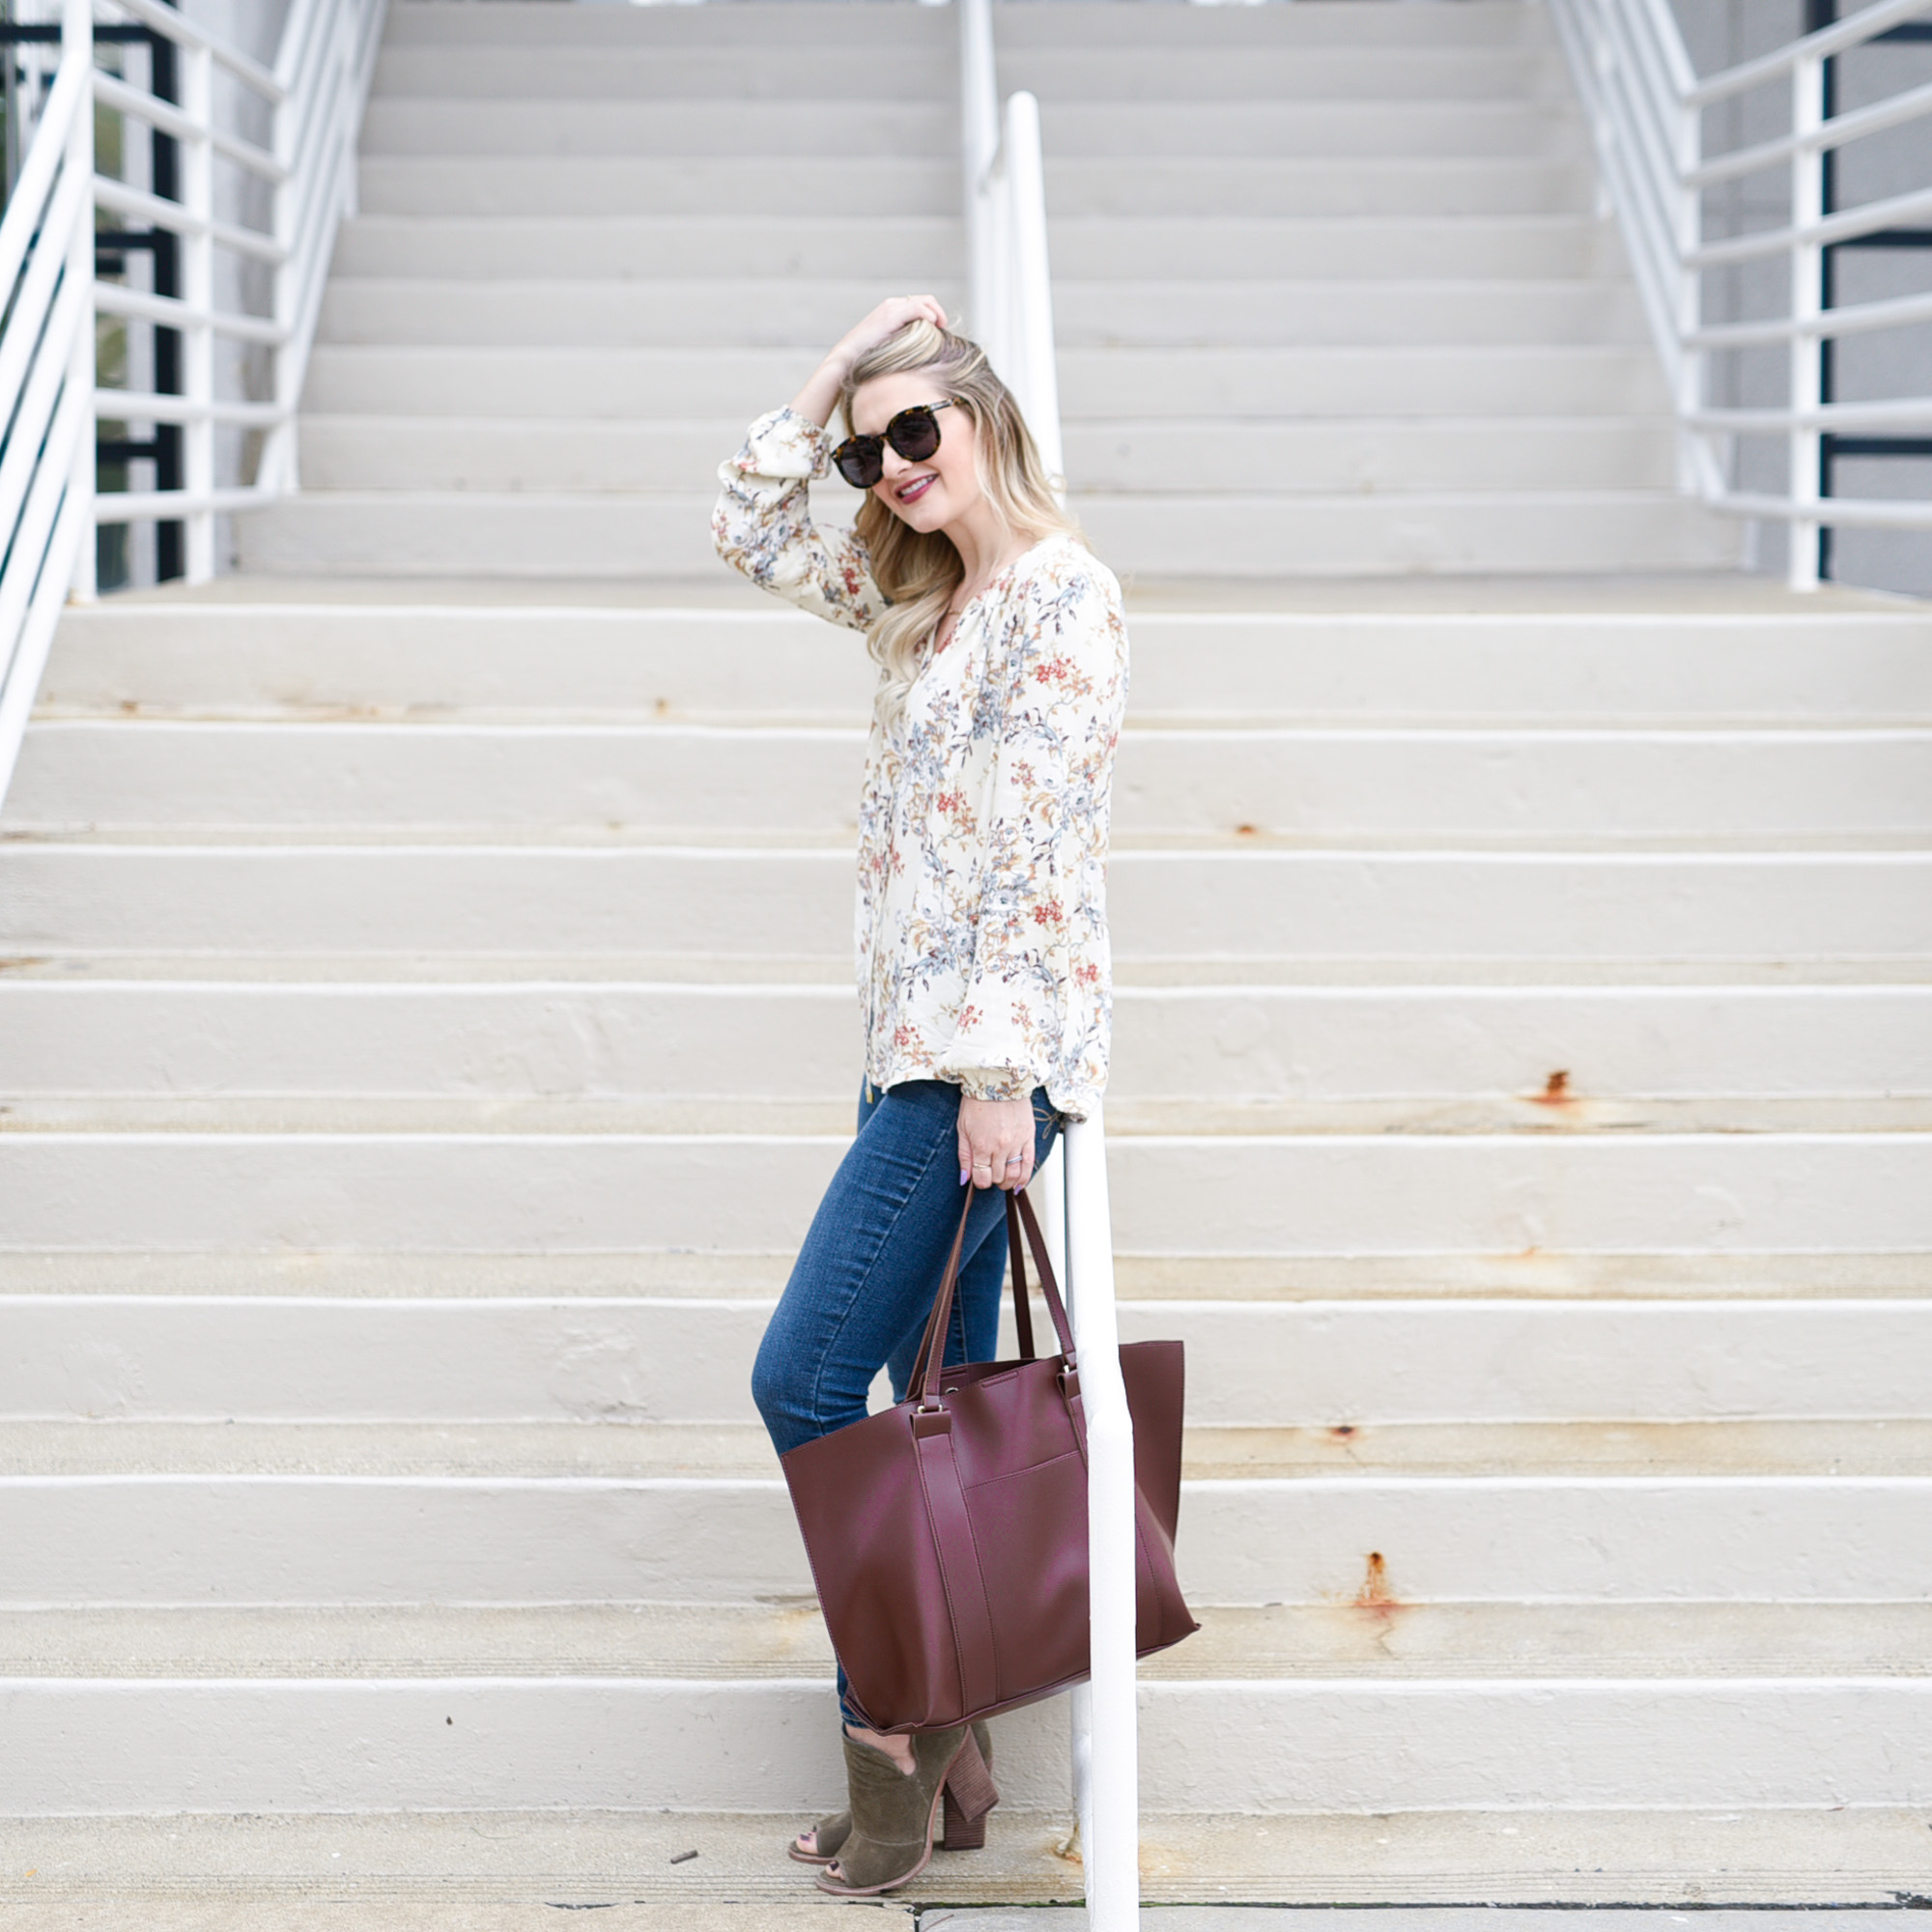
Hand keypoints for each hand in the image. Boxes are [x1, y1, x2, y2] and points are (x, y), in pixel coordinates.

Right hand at [791, 295, 949, 427]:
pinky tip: (933, 327)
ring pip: (925, 300)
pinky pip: (918, 308)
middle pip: (925, 299)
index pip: (920, 303)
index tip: (940, 330)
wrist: (847, 358)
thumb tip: (919, 358)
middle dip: (938, 311)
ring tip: (941, 328)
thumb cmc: (865, 360)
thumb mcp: (889, 349)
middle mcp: (893, 305)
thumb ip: (903, 345)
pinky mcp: (891, 315)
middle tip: (944, 328)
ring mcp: (892, 308)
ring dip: (937, 313)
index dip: (933, 313)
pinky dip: (929, 315)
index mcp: (892, 311)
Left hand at [958, 1093, 1035, 1192]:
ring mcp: (1017, 1142)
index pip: (982, 1178)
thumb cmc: (977, 1101)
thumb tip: (966, 1179)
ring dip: (1008, 1182)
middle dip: (993, 1180)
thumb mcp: (962, 1128)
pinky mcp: (1029, 1137)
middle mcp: (1000, 1147)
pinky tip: (1019, 1183)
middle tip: (990, 1174)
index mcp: (982, 1145)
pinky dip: (1024, 1177)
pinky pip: (1029, 1164)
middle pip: (998, 1178)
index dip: (980, 1182)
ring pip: (1014, 1174)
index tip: (979, 1177)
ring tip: (1004, 1180)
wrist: (997, 1080)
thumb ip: (964, 1155)